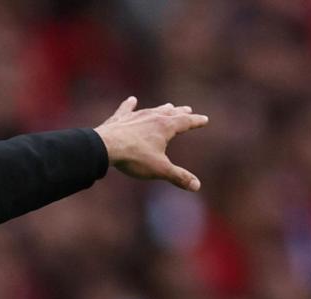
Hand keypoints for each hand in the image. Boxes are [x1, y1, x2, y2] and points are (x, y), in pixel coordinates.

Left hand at [93, 97, 208, 191]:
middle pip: (170, 113)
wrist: (106, 146)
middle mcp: (152, 117)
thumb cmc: (135, 158)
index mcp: (165, 127)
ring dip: (161, 108)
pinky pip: (126, 109)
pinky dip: (129, 105)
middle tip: (188, 109)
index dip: (196, 121)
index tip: (204, 119)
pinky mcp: (119, 119)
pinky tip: (131, 100)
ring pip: (152, 110)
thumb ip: (178, 177)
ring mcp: (135, 116)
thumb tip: (197, 186)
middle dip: (180, 112)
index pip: (185, 122)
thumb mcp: (160, 169)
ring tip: (168, 106)